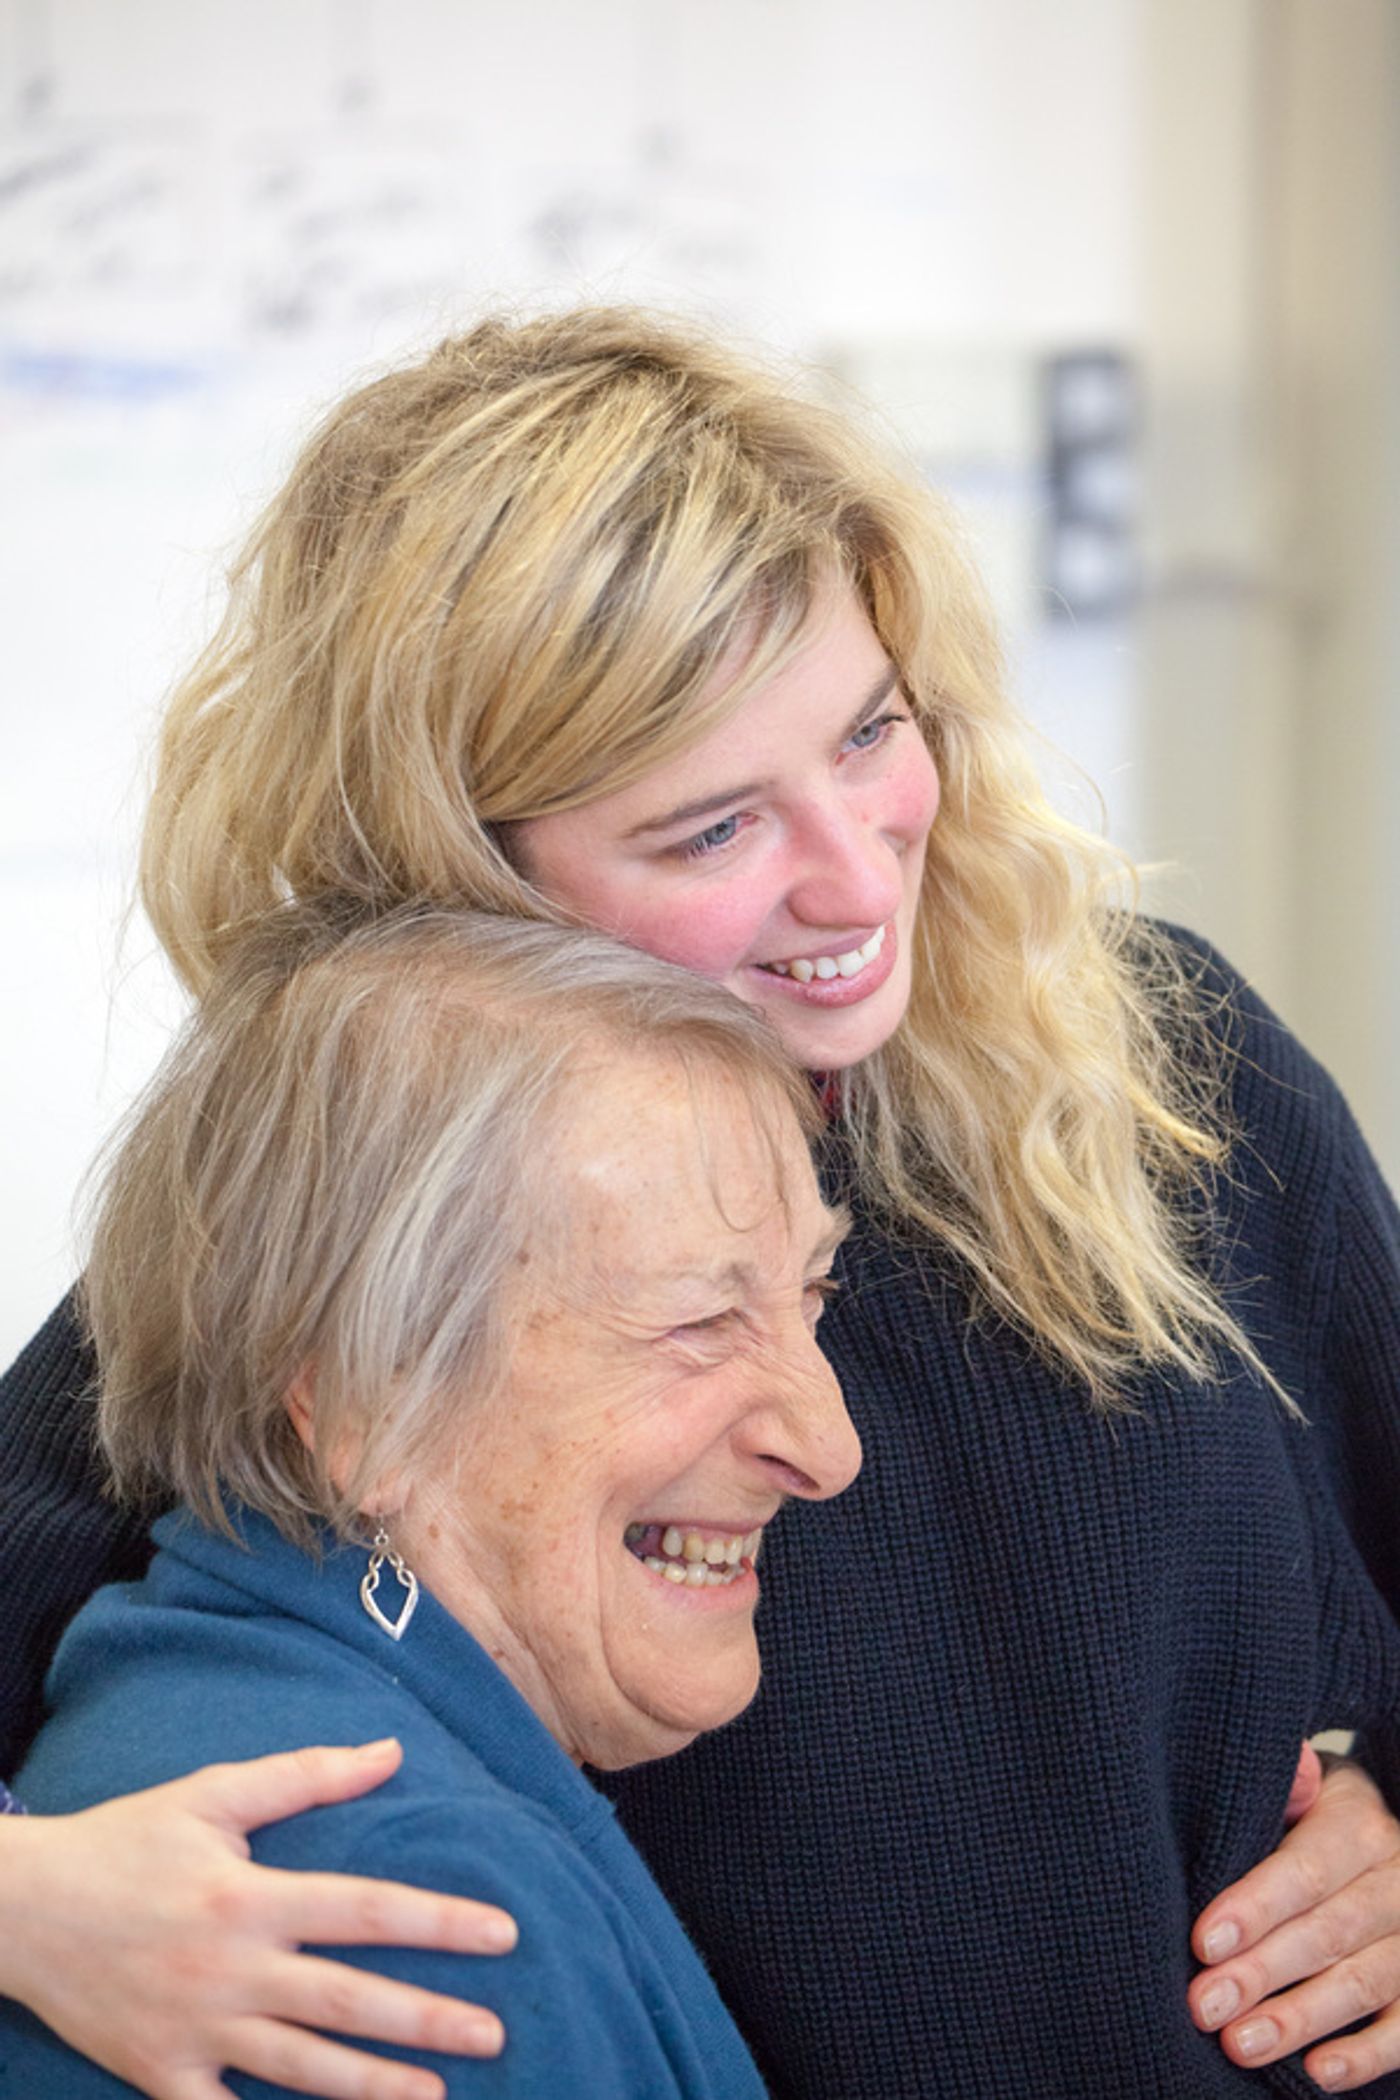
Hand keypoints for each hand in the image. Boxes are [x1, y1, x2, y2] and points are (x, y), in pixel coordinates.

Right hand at [0, 1739, 516, 2099]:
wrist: (25, 1910)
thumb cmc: (127, 1841)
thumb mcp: (213, 1793)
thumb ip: (306, 1775)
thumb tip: (391, 1753)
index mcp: (251, 1894)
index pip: (368, 1909)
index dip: (440, 1922)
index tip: (502, 1934)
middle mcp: (232, 1967)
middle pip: (348, 2000)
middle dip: (428, 2019)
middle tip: (495, 2032)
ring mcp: (198, 2030)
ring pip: (303, 2068)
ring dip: (375, 2086)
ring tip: (437, 2095)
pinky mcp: (162, 2075)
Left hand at [1190, 1748, 1399, 2090]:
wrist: (1369, 1837)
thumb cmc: (1304, 1815)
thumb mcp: (1294, 1792)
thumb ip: (1273, 1797)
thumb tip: (1234, 1796)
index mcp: (1356, 1820)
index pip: (1305, 1870)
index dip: (1254, 1908)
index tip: (1203, 1943)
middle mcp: (1395, 1878)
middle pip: (1327, 1932)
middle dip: (1261, 1973)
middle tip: (1205, 2006)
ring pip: (1362, 1983)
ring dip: (1299, 2019)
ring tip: (1240, 2044)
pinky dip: (1364, 2055)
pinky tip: (1316, 2072)